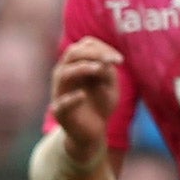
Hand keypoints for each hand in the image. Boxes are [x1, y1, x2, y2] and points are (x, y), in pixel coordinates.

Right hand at [48, 37, 122, 157]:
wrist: (92, 132)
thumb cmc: (100, 105)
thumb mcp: (110, 86)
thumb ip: (109, 73)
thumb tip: (105, 62)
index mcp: (76, 66)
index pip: (83, 46)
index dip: (101, 48)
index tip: (119, 59)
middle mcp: (65, 75)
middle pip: (71, 53)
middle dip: (92, 53)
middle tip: (111, 60)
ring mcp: (60, 92)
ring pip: (63, 73)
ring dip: (82, 68)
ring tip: (99, 69)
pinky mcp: (60, 112)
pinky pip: (61, 103)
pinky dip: (71, 98)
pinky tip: (83, 95)